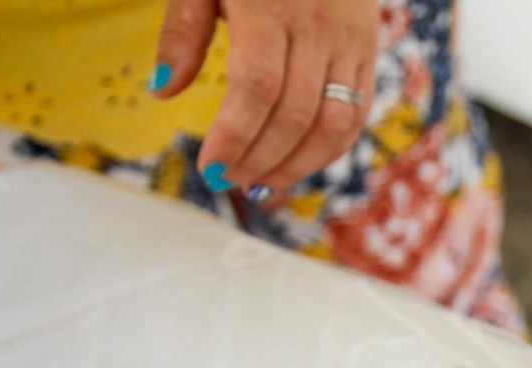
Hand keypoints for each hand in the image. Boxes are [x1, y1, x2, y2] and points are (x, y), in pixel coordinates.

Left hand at [153, 0, 378, 195]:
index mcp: (271, 4)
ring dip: (297, 165)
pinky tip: (297, 164)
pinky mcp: (368, 47)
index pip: (257, 88)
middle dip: (260, 158)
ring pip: (334, 123)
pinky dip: (330, 149)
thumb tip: (162, 91)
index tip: (209, 167)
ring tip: (261, 185)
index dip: (234, 136)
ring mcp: (350, 38)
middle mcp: (318, 25)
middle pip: (295, 113)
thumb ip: (184, 31)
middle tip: (227, 181)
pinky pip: (357, 112)